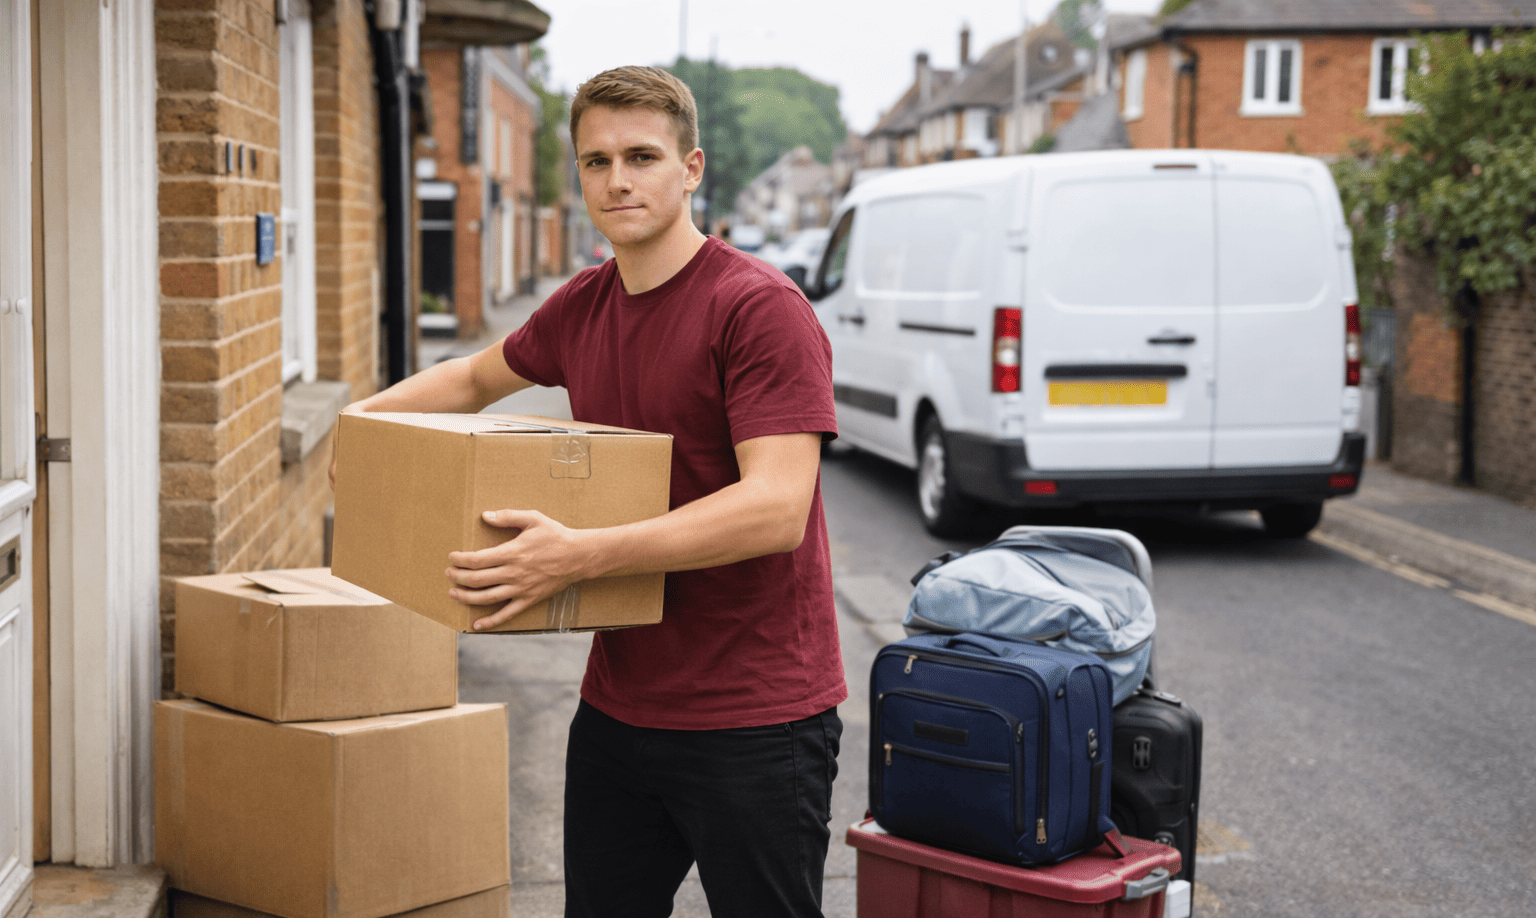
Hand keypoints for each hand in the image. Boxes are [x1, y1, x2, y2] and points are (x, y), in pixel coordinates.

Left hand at [446, 509, 594, 630]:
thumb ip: (508, 516)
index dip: (460, 559)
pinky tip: (476, 625)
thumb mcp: (533, 519)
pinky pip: (506, 614)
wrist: (579, 556)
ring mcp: (520, 589)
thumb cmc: (556, 535)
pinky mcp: (528, 599)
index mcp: (512, 553)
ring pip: (486, 598)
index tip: (452, 557)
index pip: (477, 559)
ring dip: (466, 597)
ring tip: (453, 593)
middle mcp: (513, 573)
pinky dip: (490, 621)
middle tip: (448, 573)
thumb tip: (485, 515)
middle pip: (477, 580)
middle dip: (458, 577)